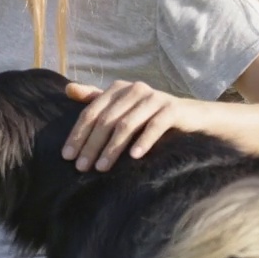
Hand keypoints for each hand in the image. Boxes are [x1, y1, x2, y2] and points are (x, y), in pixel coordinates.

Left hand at [62, 80, 196, 171]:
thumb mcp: (121, 106)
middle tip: (81, 167)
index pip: (90, 112)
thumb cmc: (149, 114)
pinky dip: (143, 141)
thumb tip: (67, 89)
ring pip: (126, 124)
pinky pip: (155, 126)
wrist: (191, 116)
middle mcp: (133, 89)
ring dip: (112, 148)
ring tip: (102, 168)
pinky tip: (134, 156)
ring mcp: (153, 98)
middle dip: (91, 145)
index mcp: (117, 88)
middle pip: (105, 120)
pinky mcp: (172, 109)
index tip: (67, 157)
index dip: (77, 134)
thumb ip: (95, 98)